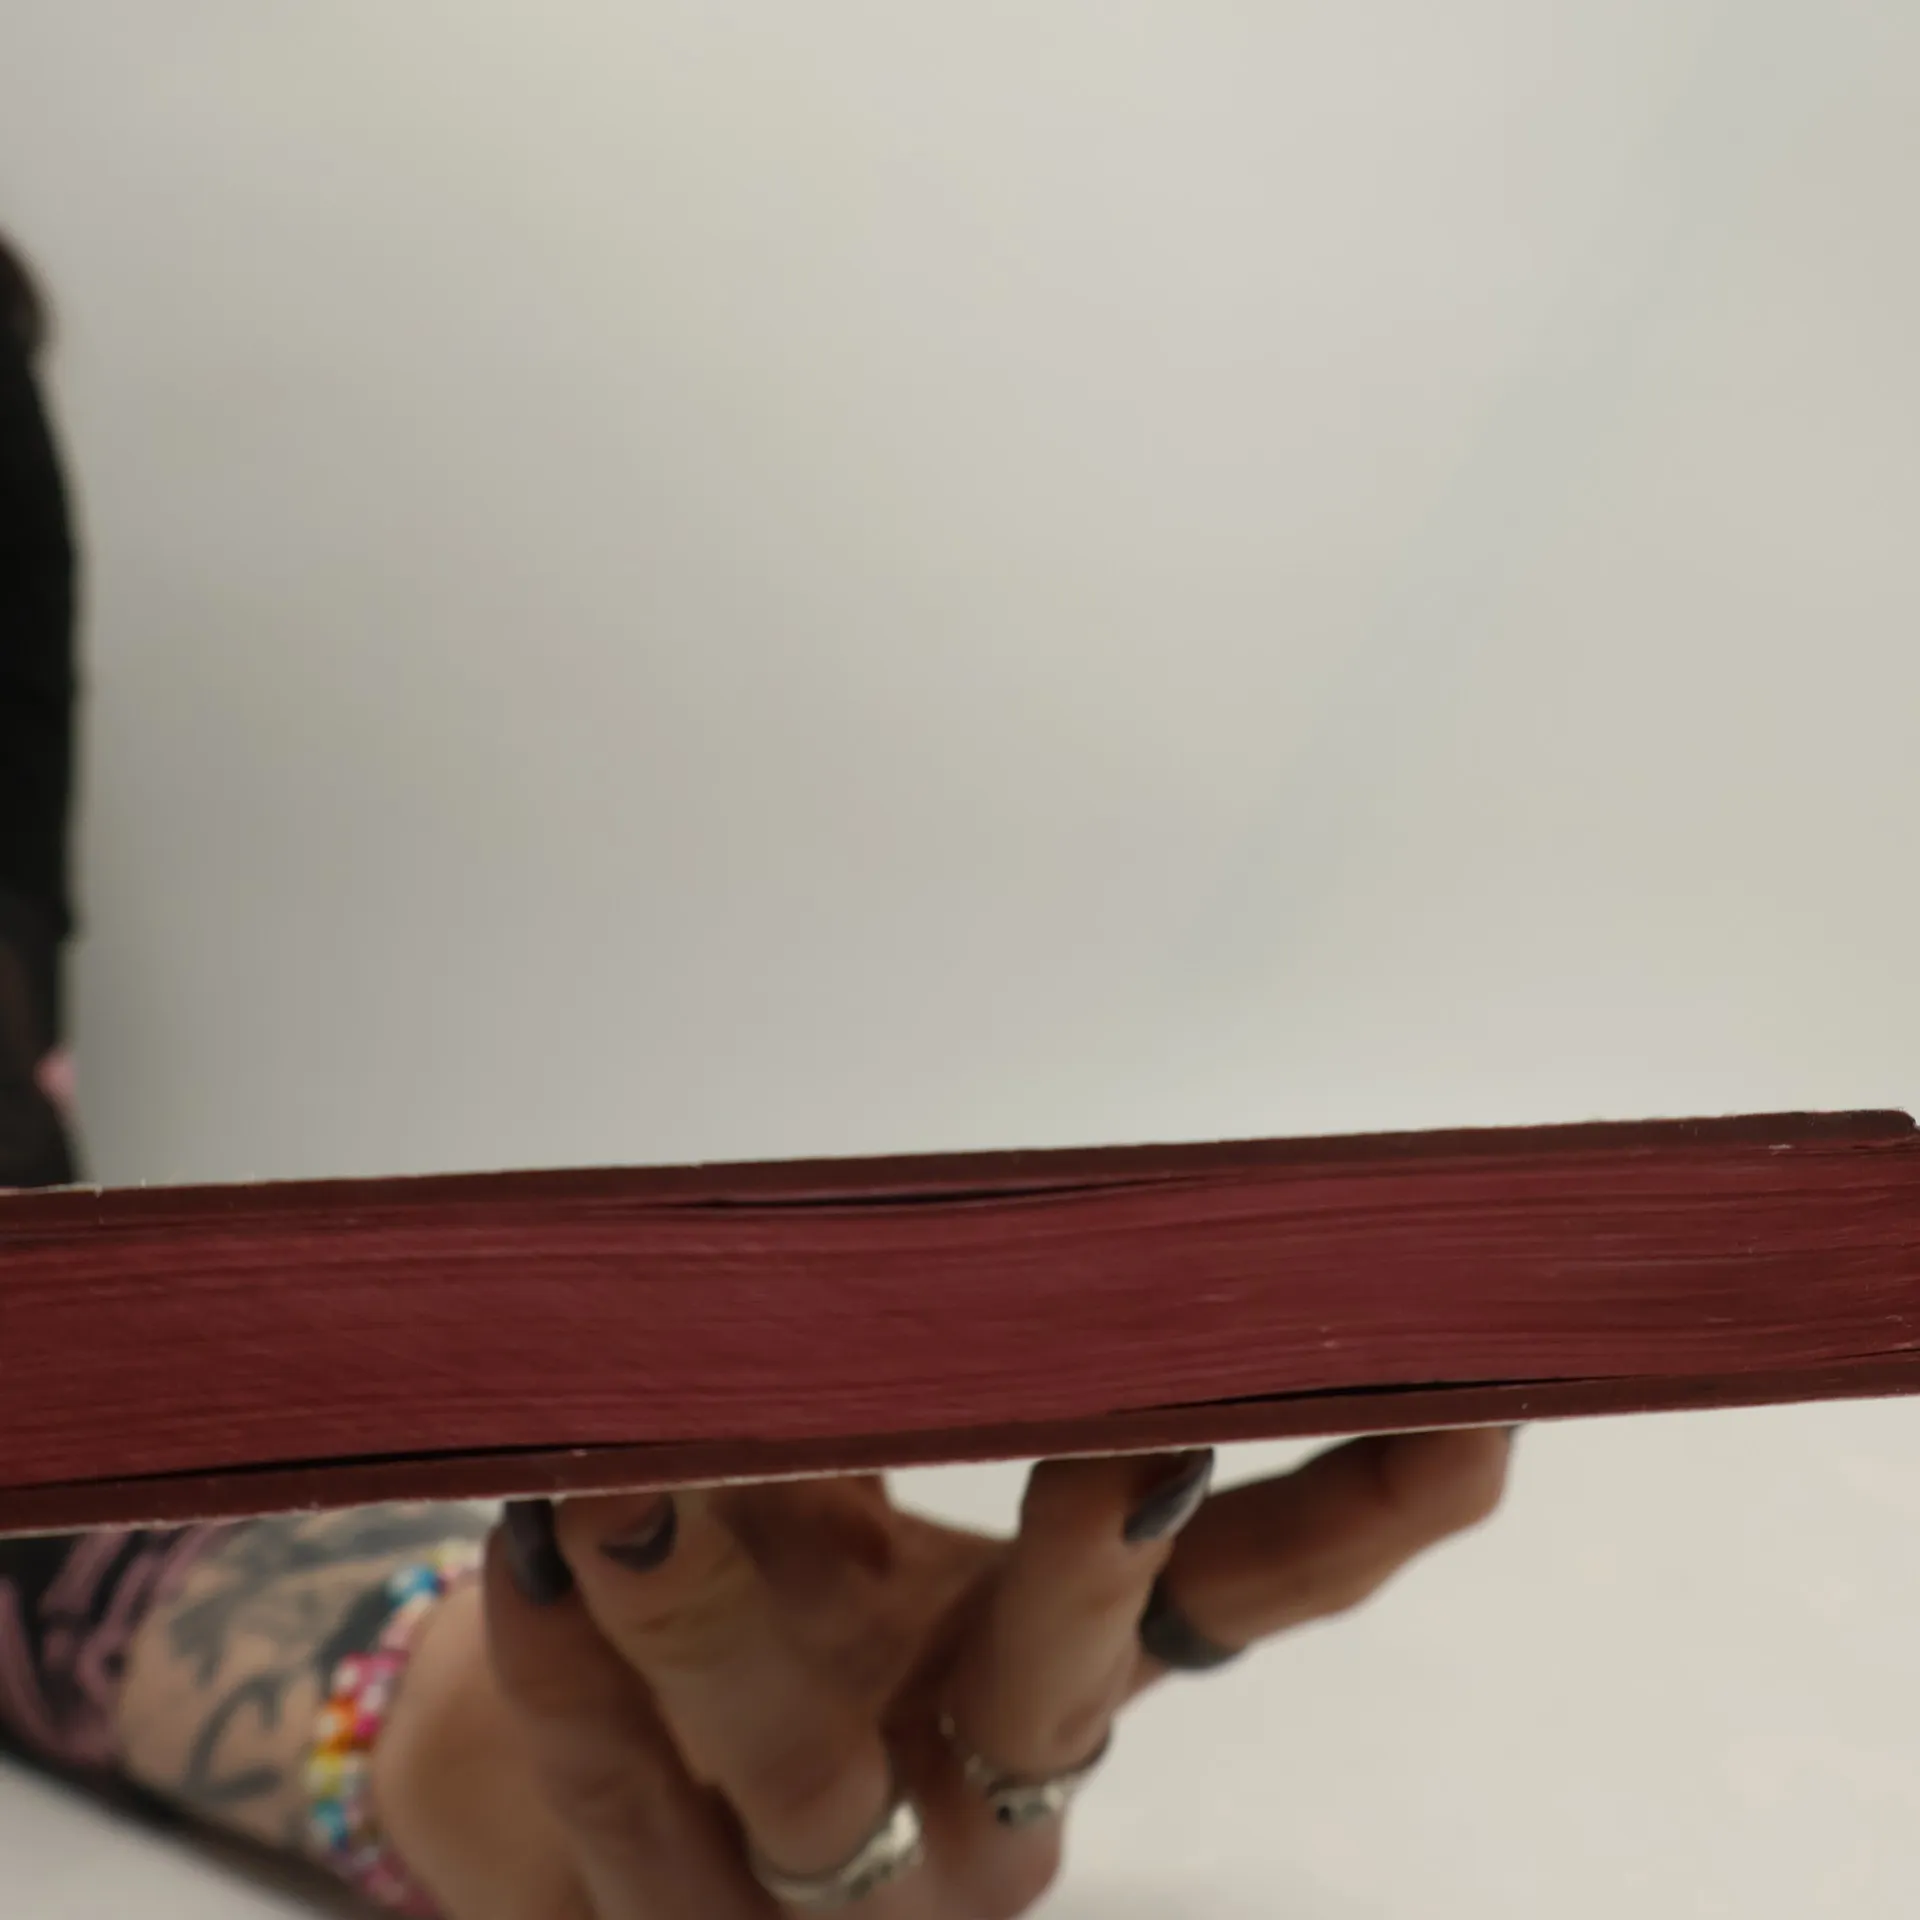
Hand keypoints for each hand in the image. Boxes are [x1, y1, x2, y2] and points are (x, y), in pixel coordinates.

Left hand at [376, 1431, 1510, 1917]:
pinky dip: (569, 1678)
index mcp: (1069, 1661)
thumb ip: (903, 1368)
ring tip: (628, 1471)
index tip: (1468, 1373)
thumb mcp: (864, 1489)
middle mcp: (992, 1786)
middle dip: (1095, 1552)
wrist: (605, 1794)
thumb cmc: (768, 1610)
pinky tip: (525, 1550)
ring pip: (800, 1763)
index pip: (1264, 1584)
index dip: (1378, 1493)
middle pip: (1072, 1677)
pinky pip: (619, 1800)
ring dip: (715, 1598)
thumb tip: (976, 1180)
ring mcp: (838, 1890)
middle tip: (1115, 1431)